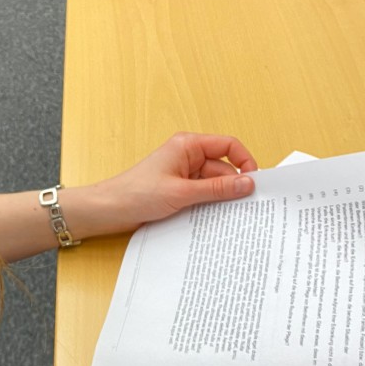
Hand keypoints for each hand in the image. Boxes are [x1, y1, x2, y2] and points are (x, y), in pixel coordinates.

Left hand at [82, 132, 257, 236]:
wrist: (109, 210)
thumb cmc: (136, 194)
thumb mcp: (182, 192)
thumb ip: (217, 189)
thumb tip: (247, 184)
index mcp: (188, 145)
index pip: (228, 146)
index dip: (245, 161)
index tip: (255, 182)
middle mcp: (188, 156)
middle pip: (224, 169)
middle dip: (233, 188)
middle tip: (246, 208)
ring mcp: (183, 174)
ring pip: (214, 185)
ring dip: (219, 200)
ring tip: (227, 217)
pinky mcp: (179, 191)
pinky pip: (202, 195)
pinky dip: (208, 206)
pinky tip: (212, 220)